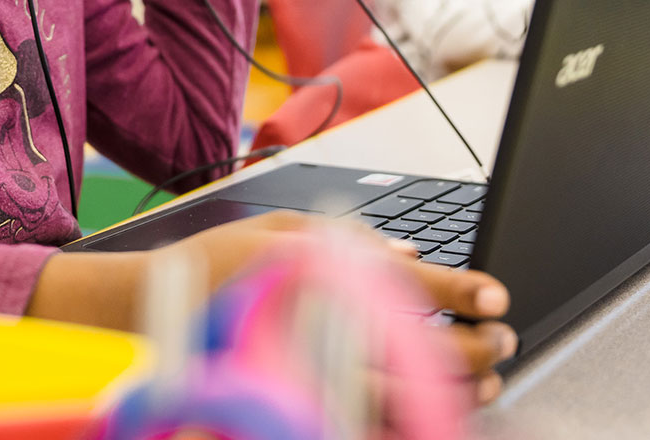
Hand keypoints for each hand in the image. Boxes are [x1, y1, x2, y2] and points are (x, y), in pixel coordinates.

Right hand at [28, 212, 517, 403]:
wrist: (147, 316)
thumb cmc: (212, 267)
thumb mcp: (278, 229)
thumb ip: (350, 241)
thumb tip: (412, 255)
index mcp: (314, 276)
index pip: (404, 286)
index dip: (459, 292)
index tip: (494, 294)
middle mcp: (314, 329)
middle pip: (416, 351)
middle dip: (472, 347)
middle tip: (502, 338)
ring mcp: (306, 377)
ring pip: (402, 399)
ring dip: (454, 390)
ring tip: (488, 378)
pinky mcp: (295, 408)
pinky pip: (368, 423)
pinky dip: (413, 418)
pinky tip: (436, 407)